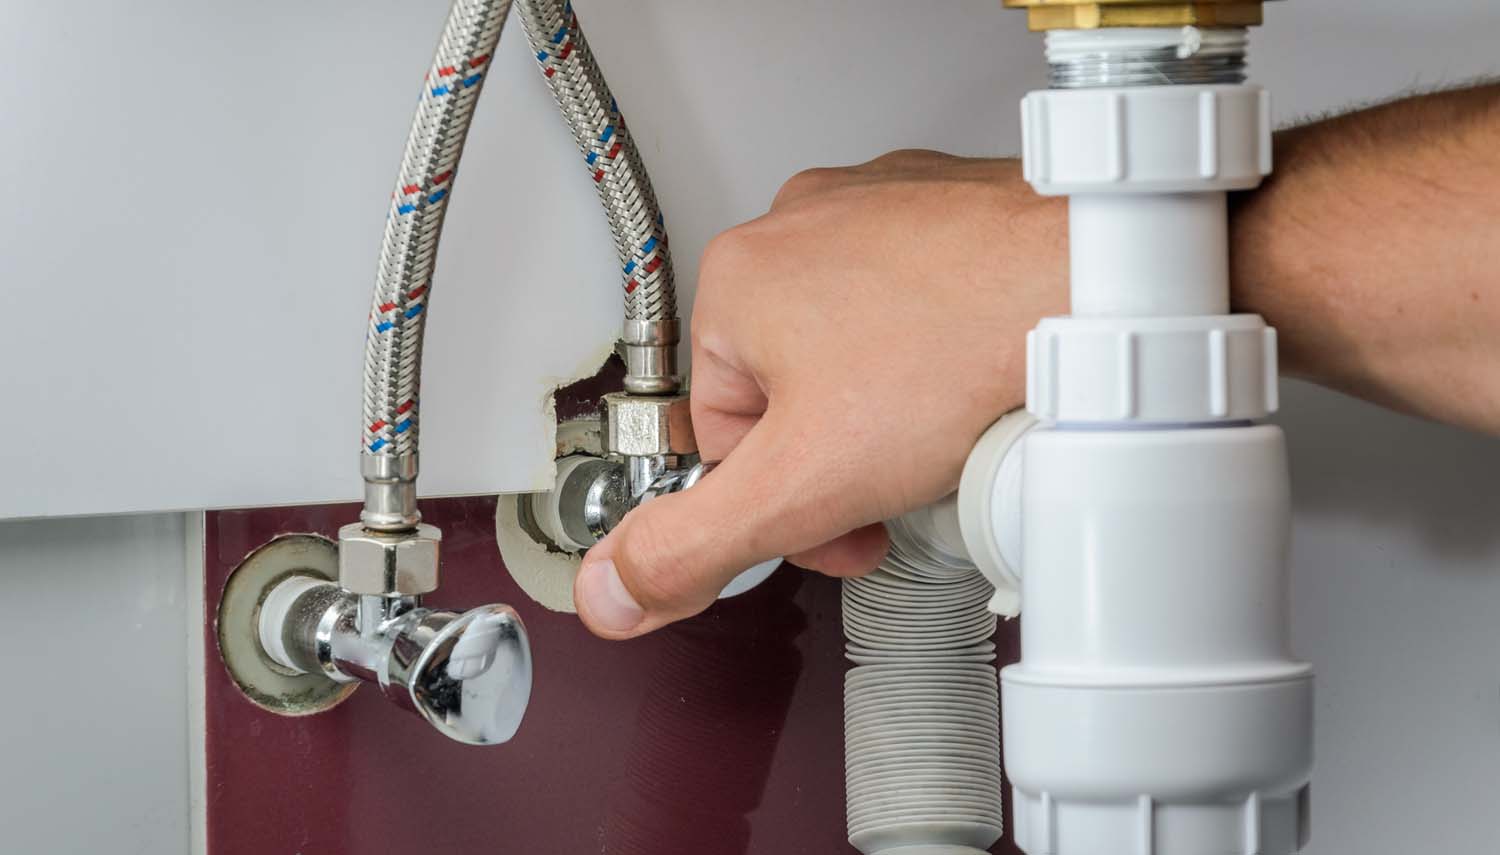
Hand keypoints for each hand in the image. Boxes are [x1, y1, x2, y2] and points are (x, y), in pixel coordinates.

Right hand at [574, 151, 1065, 638]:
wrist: (1100, 279)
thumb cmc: (962, 350)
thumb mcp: (802, 487)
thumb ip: (691, 545)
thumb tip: (613, 585)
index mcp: (736, 280)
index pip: (721, 432)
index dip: (782, 500)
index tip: (838, 520)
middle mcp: (798, 226)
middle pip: (787, 390)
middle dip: (839, 456)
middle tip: (898, 481)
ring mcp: (877, 207)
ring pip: (854, 347)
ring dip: (890, 406)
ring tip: (947, 426)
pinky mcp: (946, 208)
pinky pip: (916, 302)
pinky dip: (939, 349)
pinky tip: (975, 380)